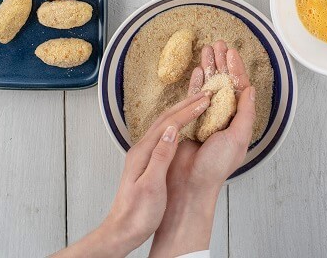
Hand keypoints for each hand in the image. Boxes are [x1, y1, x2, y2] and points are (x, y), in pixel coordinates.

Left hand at [51, 91, 210, 257]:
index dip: (188, 111)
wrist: (122, 231)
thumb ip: (161, 156)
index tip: (204, 101)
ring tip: (197, 103)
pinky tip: (183, 125)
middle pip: (165, 119)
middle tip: (204, 95)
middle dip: (186, 105)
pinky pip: (163, 134)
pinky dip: (176, 124)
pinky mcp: (146, 161)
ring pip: (164, 124)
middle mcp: (141, 149)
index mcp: (143, 153)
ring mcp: (143, 154)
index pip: (169, 124)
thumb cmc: (137, 214)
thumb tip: (172, 130)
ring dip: (181, 112)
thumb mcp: (151, 186)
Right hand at [170, 41, 255, 191]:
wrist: (189, 182)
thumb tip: (251, 89)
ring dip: (209, 65)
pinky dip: (195, 80)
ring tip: (207, 47)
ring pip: (208, 83)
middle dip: (221, 61)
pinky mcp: (188, 117)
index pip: (238, 87)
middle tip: (219, 42)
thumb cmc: (216, 165)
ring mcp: (205, 114)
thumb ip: (245, 112)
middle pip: (223, 80)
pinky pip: (192, 94)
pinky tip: (198, 68)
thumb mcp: (238, 137)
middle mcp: (222, 114)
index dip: (235, 68)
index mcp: (236, 118)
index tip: (231, 52)